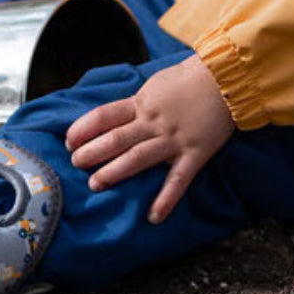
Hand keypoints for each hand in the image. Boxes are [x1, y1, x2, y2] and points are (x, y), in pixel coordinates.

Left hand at [65, 55, 234, 223]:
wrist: (224, 77)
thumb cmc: (188, 79)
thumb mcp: (155, 84)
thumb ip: (137, 102)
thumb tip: (115, 116)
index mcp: (142, 102)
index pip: (105, 115)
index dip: (84, 128)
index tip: (69, 140)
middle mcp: (154, 122)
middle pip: (116, 139)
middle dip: (92, 152)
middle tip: (76, 164)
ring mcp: (174, 139)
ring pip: (138, 158)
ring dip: (115, 172)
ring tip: (95, 184)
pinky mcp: (195, 153)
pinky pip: (178, 180)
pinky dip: (166, 199)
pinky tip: (153, 217)